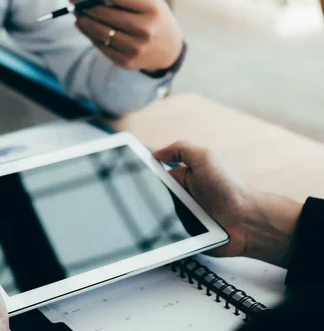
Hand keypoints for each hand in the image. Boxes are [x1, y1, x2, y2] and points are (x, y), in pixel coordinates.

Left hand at [69, 0, 182, 73]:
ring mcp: (135, 47)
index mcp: (151, 7)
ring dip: (83, 20)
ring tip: (76, 12)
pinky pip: (101, 46)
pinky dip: (88, 34)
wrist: (169, 49)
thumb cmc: (153, 15)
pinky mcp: (126, 61)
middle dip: (84, 5)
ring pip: (100, 31)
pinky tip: (82, 25)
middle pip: (104, 13)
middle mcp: (145, 28)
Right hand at [153, 141, 301, 267]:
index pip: (158, 175)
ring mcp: (185, 215)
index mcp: (185, 176)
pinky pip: (168, 232)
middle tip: (148, 198)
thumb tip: (156, 153)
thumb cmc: (229, 188)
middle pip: (155, 196)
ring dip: (158, 215)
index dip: (147, 175)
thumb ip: (180, 149)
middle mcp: (183, 195)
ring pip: (159, 215)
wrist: (246, 221)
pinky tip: (170, 230)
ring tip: (165, 216)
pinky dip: (166, 231)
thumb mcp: (205, 157)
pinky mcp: (186, 233)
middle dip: (151, 197)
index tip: (136, 176)